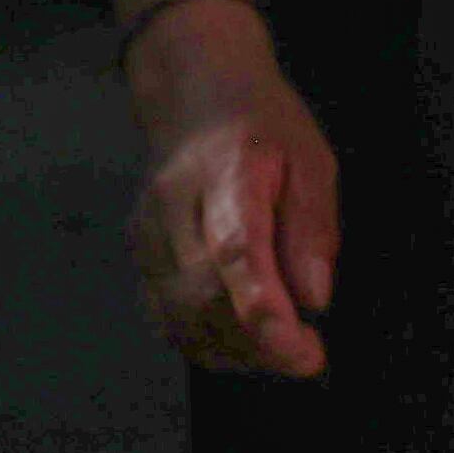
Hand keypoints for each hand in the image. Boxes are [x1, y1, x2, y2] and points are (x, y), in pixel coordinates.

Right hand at [123, 0, 336, 378]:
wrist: (196, 97)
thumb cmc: (263, 127)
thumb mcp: (312, 160)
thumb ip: (313, 229)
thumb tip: (315, 299)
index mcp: (226, 174)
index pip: (237, 252)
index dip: (266, 312)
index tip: (303, 352)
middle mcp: (174, 209)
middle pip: (204, 298)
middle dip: (259, 344)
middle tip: (307, 355)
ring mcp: (147, 236)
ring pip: (180, 318)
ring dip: (235, 351)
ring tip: (282, 351)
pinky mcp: (138, 256)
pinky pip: (166, 318)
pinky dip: (205, 343)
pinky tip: (243, 344)